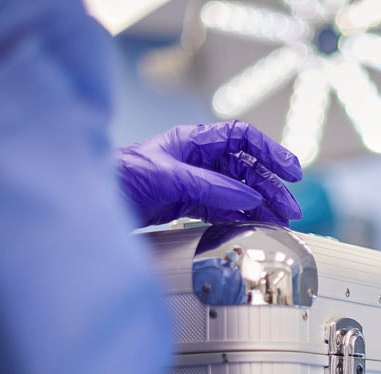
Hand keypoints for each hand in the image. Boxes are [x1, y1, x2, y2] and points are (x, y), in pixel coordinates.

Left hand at [117, 121, 302, 226]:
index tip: (292, 172)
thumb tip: (248, 196)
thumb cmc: (114, 177)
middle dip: (271, 188)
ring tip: (280, 224)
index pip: (243, 139)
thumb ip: (210, 187)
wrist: (87, 202)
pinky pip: (222, 211)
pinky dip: (241, 219)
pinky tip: (255, 227)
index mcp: (193, 142)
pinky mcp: (184, 207)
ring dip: (261, 208)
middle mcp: (196, 161)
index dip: (271, 152)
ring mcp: (191, 184)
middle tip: (291, 210)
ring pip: (238, 193)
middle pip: (246, 170)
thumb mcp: (164, 177)